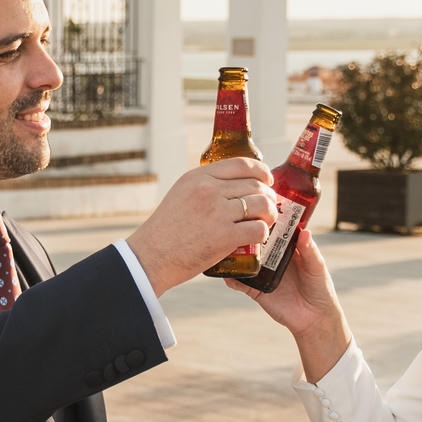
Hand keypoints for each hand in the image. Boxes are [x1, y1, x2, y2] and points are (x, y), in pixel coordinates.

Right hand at [126, 159, 275, 294]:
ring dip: (270, 214)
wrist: (151, 257)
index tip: (267, 181)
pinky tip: (259, 238)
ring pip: (261, 204)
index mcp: (198, 177)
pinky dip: (263, 233)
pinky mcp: (224, 235)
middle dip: (269, 196)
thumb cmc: (165, 231)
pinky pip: (258, 229)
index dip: (261, 171)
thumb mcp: (180, 195)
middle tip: (270, 207)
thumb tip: (232, 187)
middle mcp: (208, 190)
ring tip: (267, 222)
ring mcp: (217, 212)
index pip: (241, 164)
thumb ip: (203, 187)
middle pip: (255, 185)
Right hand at [226, 228, 352, 379]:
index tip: (258, 205)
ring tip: (225, 244)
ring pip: (245, 259)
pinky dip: (232, 278)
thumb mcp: (317, 268)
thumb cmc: (320, 289)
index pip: (275, 229)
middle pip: (256, 241)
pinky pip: (240, 283)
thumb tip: (305, 230)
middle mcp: (273, 257)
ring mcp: (262, 273)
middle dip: (246, 232)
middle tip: (236, 222)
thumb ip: (310, 251)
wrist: (314, 319)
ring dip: (235, 253)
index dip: (267, 218)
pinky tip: (226, 273)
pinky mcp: (256, 290)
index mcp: (288, 248)